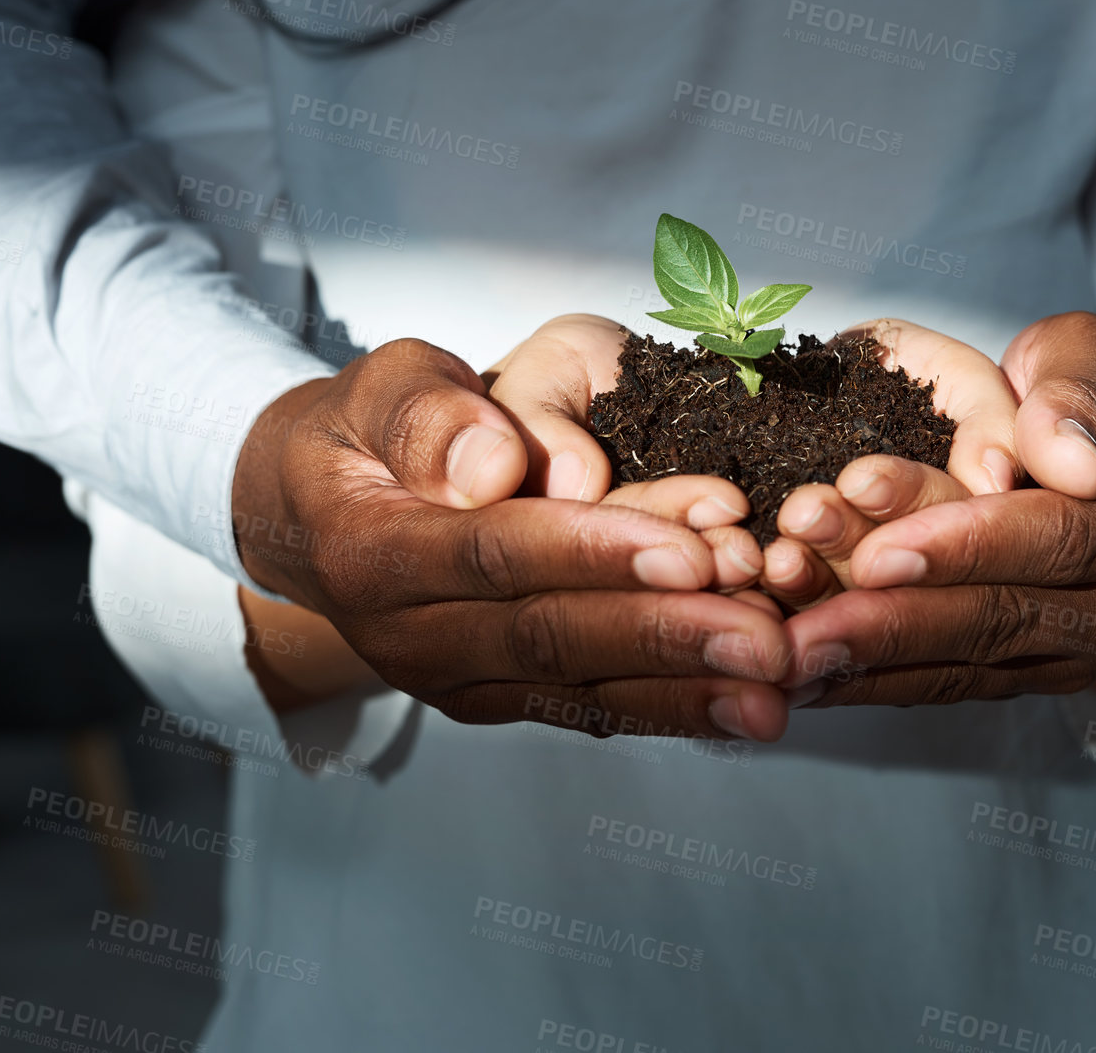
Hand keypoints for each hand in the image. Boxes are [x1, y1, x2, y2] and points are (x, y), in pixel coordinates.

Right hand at [230, 336, 792, 740]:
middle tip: (769, 639)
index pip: (497, 552)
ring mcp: (455, 681)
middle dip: (666, 637)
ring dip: (684, 691)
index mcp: (372, 554)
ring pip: (580, 689)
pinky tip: (747, 706)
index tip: (693, 551)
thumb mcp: (378, 386)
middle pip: (550, 638)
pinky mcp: (498, 700)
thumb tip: (493, 466)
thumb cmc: (366, 429)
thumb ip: (426, 414)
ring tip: (777, 688)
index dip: (597, 553)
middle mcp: (410, 638)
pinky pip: (589, 708)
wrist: (318, 512)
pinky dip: (672, 706)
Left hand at [778, 300, 1095, 714]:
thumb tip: (1068, 461)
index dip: (967, 547)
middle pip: (1005, 620)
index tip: (880, 552)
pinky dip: (875, 681)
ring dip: (871, 664)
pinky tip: (804, 677)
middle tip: (803, 633)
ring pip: (969, 664)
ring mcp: (1088, 652)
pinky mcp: (1037, 671)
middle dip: (895, 625)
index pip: (1061, 540)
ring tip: (786, 659)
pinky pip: (952, 683)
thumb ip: (1076, 390)